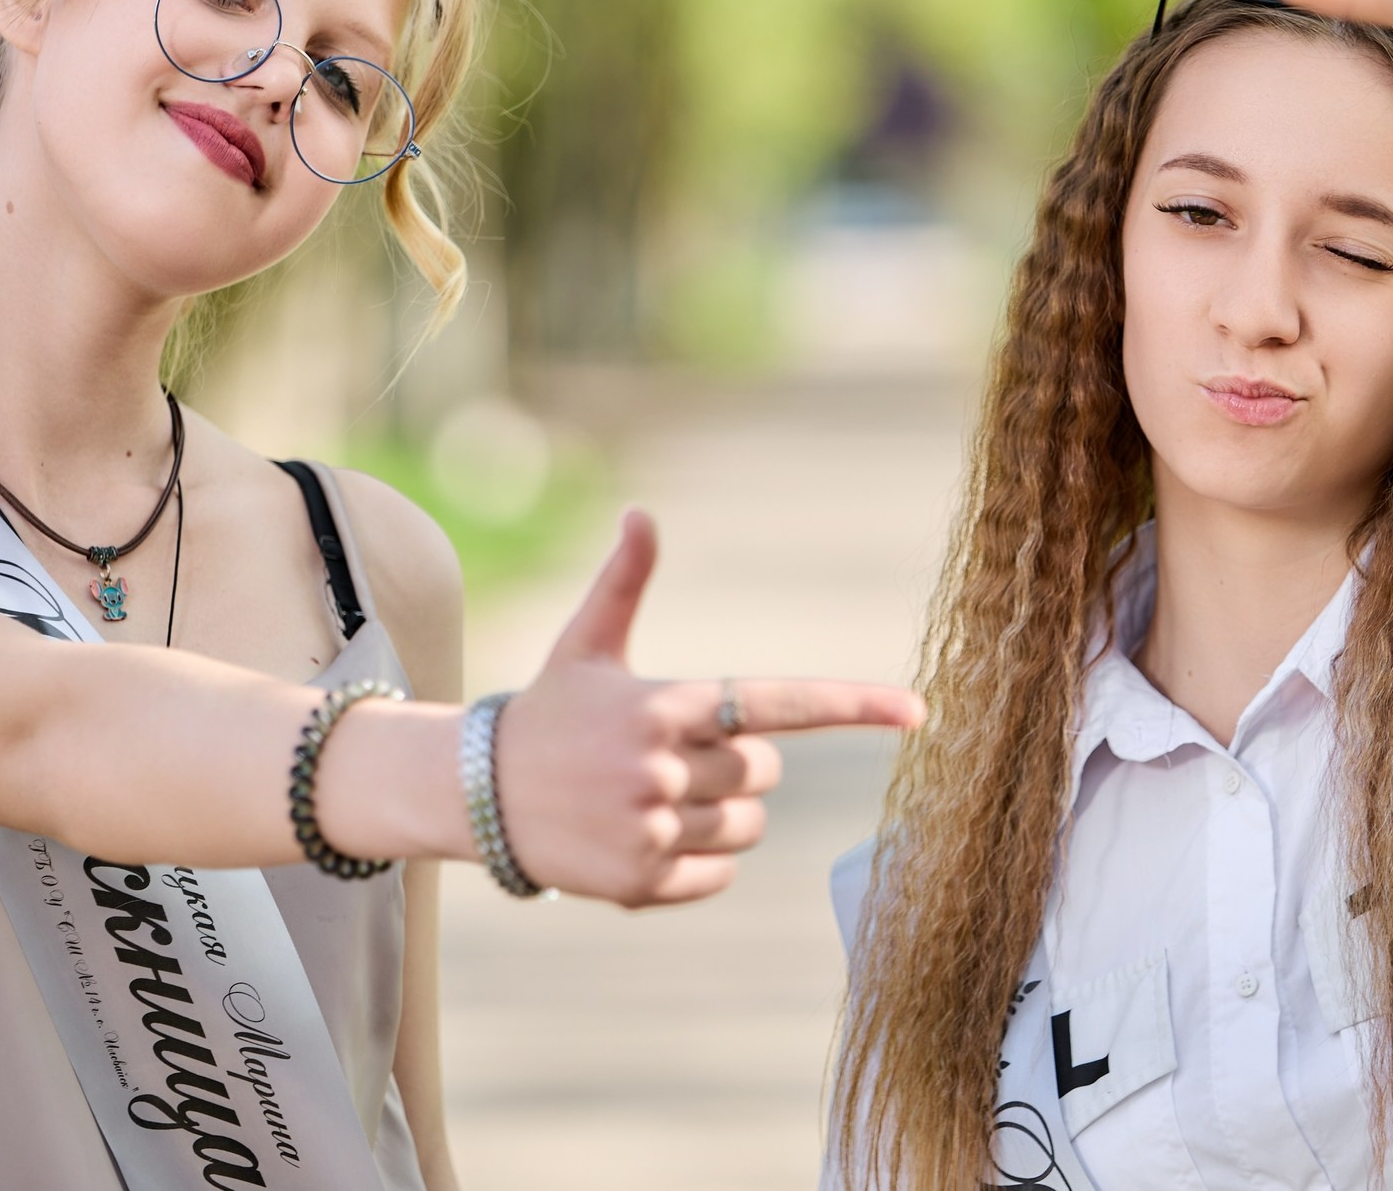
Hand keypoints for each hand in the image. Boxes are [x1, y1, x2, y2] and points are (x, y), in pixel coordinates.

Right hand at [491, 510, 925, 906]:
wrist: (475, 790)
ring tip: (653, 800)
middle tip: (676, 759)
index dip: (853, 704)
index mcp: (667, 702)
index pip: (779, 701)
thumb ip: (625, 581)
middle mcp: (664, 765)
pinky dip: (694, 866)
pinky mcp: (640, 880)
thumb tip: (640, 512)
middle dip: (735, 766)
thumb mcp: (586, 644)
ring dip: (716, 816)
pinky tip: (643, 841)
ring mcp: (652, 826)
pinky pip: (717, 876)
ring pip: (747, 827)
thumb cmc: (550, 712)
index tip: (918, 711)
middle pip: (764, 772)